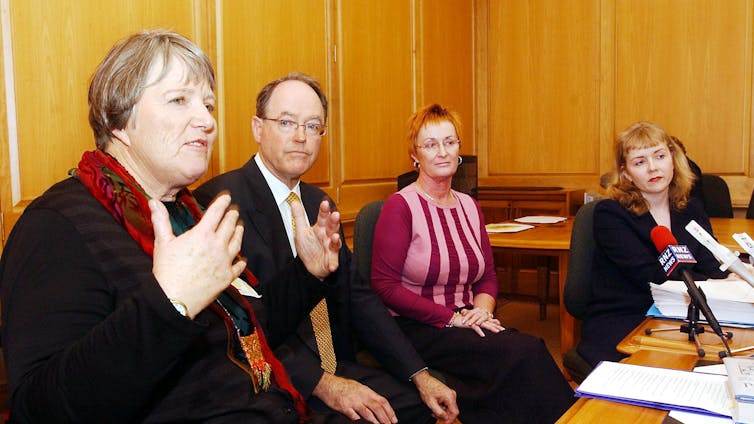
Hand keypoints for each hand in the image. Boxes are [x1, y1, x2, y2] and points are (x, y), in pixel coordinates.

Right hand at [150, 194, 246, 317]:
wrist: (174, 299)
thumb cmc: (167, 271)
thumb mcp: (162, 242)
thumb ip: (160, 220)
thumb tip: (154, 201)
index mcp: (202, 234)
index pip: (216, 212)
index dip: (223, 201)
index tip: (227, 196)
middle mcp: (217, 245)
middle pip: (230, 225)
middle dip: (233, 214)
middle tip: (234, 209)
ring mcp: (224, 261)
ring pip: (237, 242)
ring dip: (239, 232)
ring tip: (240, 226)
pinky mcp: (227, 277)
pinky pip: (239, 266)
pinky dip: (241, 260)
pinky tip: (242, 258)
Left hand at [291, 198, 341, 278]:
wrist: (310, 266)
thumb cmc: (308, 247)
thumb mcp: (301, 231)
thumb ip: (299, 217)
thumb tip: (294, 202)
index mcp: (320, 228)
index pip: (323, 217)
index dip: (324, 210)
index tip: (324, 203)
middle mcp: (327, 236)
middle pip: (332, 227)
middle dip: (334, 221)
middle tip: (335, 214)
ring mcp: (330, 247)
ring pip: (335, 242)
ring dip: (336, 240)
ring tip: (335, 237)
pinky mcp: (331, 259)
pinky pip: (333, 261)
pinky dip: (333, 263)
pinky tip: (332, 265)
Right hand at [312, 373, 396, 422]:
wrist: (327, 384)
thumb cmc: (343, 386)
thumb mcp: (358, 388)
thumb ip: (367, 397)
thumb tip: (377, 406)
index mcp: (366, 391)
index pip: (382, 401)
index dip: (389, 411)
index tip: (393, 419)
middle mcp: (361, 396)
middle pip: (377, 407)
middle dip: (385, 418)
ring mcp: (353, 402)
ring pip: (368, 413)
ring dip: (375, 421)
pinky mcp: (344, 407)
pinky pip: (354, 416)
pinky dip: (358, 419)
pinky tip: (360, 421)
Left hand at [411, 370, 458, 422]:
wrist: (424, 380)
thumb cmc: (427, 389)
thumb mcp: (431, 403)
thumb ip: (439, 412)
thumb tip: (445, 418)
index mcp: (450, 397)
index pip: (455, 412)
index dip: (450, 419)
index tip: (445, 423)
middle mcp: (452, 395)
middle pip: (452, 411)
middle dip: (444, 415)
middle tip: (435, 414)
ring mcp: (450, 394)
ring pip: (449, 408)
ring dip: (442, 411)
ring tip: (433, 409)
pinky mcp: (448, 394)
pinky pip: (447, 404)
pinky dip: (442, 407)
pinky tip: (436, 406)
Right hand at [455, 308, 504, 336]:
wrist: (455, 319)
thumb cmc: (465, 322)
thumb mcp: (473, 324)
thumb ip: (479, 326)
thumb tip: (485, 329)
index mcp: (480, 320)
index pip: (490, 323)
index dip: (497, 326)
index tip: (504, 329)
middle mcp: (479, 320)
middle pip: (490, 324)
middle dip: (497, 327)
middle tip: (504, 330)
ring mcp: (475, 321)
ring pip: (485, 325)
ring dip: (491, 328)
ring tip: (497, 332)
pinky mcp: (470, 324)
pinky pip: (475, 328)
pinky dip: (479, 331)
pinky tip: (483, 335)